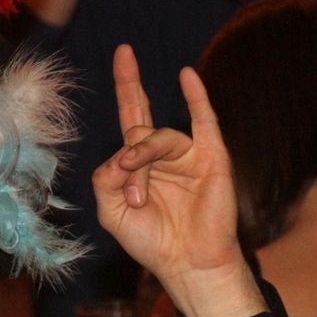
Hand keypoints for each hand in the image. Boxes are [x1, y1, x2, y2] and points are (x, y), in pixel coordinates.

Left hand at [93, 44, 262, 316]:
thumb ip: (104, 178)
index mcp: (138, 161)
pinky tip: (186, 76)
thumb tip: (119, 155)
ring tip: (137, 198)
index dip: (127, 85)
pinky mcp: (212, 158)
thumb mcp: (111, 211)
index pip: (132, 115)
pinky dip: (196, 98)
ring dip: (140, 166)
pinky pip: (204, 122)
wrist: (187, 263)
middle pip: (138, 125)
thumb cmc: (151, 239)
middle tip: (124, 83)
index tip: (123, 52)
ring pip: (156, 140)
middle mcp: (163, 152)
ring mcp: (188, 153)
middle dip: (130, 104)